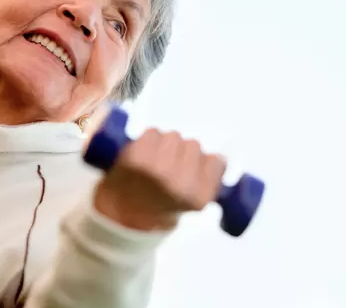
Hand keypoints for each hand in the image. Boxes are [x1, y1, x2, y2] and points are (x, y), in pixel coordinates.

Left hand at [93, 129, 226, 230]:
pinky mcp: (135, 158)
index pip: (216, 161)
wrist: (122, 213)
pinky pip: (153, 132)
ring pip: (174, 136)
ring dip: (167, 143)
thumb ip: (211, 179)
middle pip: (194, 144)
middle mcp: (178, 183)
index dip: (205, 161)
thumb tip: (222, 154)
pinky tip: (145, 153)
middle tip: (172, 163)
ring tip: (158, 159)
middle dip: (184, 151)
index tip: (194, 169)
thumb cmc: (162, 204)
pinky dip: (150, 139)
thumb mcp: (194, 202)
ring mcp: (155, 170)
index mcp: (197, 197)